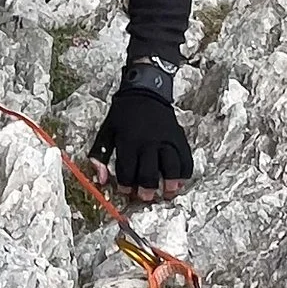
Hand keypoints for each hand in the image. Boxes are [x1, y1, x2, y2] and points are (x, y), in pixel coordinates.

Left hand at [90, 68, 192, 202]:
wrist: (145, 90)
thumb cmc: (123, 114)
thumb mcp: (106, 131)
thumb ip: (100, 155)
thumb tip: (101, 180)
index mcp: (128, 141)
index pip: (128, 171)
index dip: (126, 185)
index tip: (127, 190)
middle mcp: (148, 142)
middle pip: (149, 173)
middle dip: (147, 190)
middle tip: (145, 197)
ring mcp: (166, 140)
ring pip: (171, 168)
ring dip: (170, 184)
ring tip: (167, 194)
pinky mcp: (179, 137)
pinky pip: (186, 159)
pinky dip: (185, 173)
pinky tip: (180, 182)